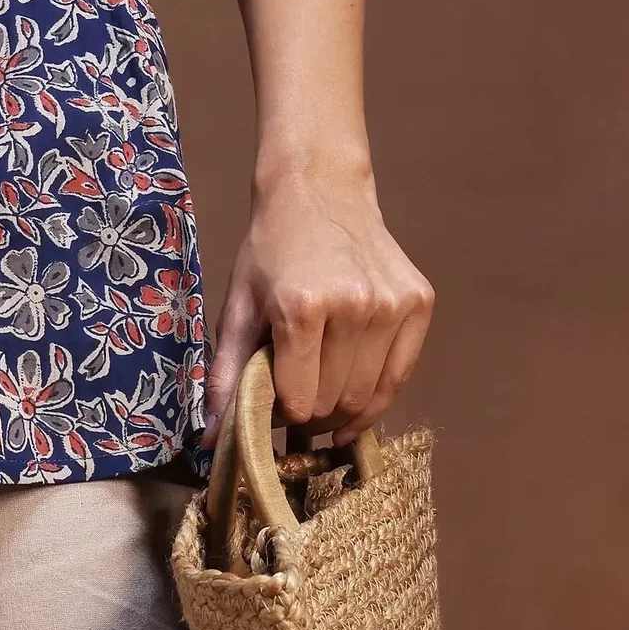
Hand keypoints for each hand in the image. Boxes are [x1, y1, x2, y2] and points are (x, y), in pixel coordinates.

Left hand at [201, 161, 433, 446]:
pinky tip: (356, 391)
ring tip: (324, 400)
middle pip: (335, 402)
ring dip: (345, 410)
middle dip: (312, 416)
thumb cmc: (272, 247)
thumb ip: (225, 372)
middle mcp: (355, 306)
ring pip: (370, 396)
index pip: (300, 401)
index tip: (273, 406)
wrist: (320, 189)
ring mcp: (393, 305)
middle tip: (298, 404)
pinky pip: (400, 373)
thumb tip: (208, 440)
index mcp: (302, 307)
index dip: (283, 415)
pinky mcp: (420, 303)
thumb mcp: (238, 303)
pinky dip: (378, 393)